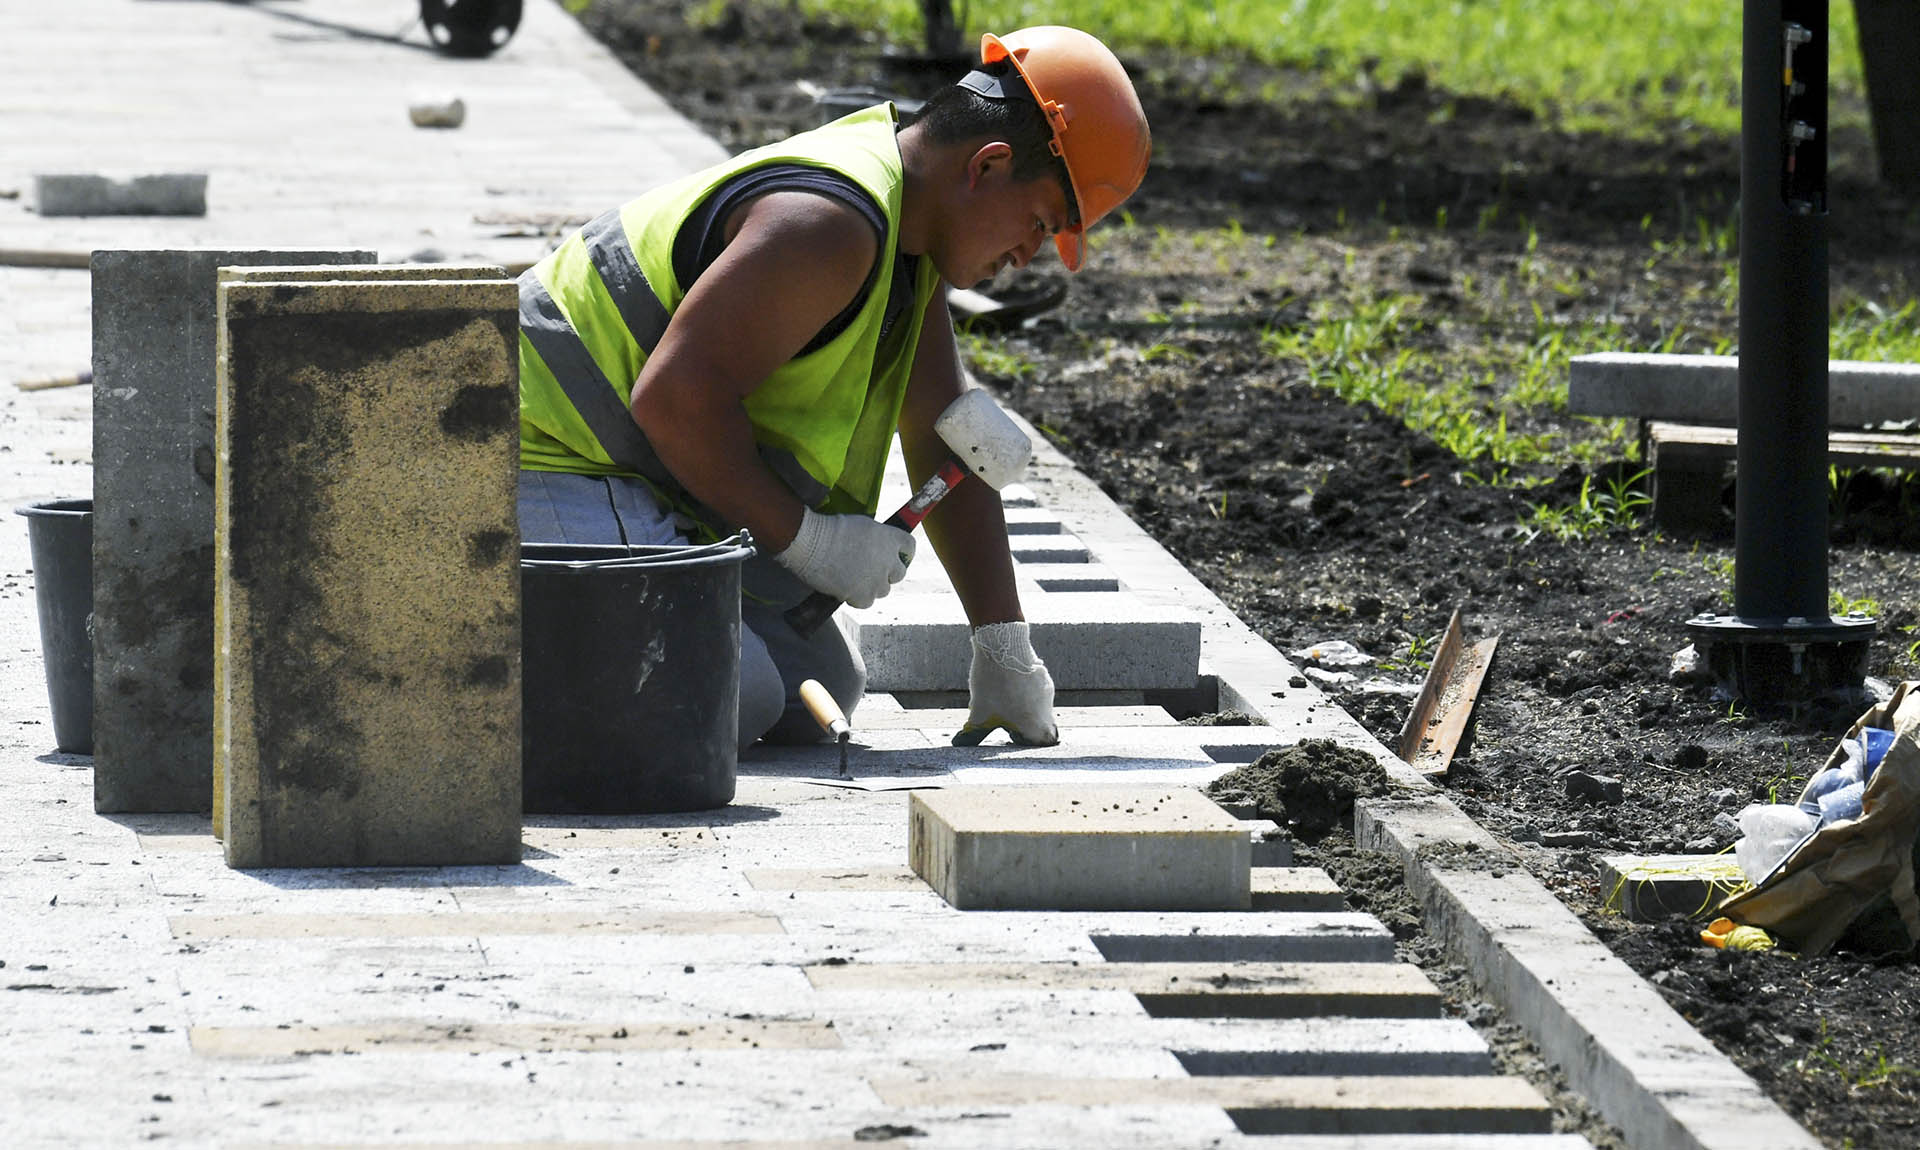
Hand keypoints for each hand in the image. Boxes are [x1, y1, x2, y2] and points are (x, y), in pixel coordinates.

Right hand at [772, 507, 914, 608]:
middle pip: (899, 573)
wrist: (813, 544)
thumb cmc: (831, 529)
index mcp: (890, 538)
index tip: (896, 556)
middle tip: (871, 570)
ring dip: (872, 586)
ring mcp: (877, 580)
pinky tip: (846, 588)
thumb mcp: (862, 525)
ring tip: (854, 579)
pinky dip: (858, 598)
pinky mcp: (863, 595)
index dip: (903, 553)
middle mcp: (889, 561)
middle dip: (887, 573)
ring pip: (883, 590)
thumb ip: (877, 538)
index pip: (909, 547)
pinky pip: (867, 602)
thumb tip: (878, 547)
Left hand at [952, 621, 1057, 746]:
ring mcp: (1047, 691)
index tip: (1009, 734)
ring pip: (1038, 708)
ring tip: (1000, 697)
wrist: (1002, 646)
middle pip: (1040, 726)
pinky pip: (1036, 691)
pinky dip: (1023, 692)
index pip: (1041, 744)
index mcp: (1036, 725)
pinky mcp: (1043, 675)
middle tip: (1002, 718)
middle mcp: (1047, 710)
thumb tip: (959, 743)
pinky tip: (1005, 683)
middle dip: (1022, 726)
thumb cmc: (992, 686)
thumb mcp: (978, 714)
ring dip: (1022, 708)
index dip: (1025, 742)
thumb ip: (972, 734)